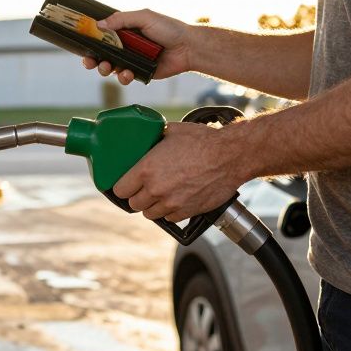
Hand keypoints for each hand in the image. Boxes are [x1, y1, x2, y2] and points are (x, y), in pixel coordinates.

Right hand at [81, 8, 195, 84]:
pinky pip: (125, 77)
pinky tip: (127, 73)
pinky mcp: (140, 73)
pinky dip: (123, 77)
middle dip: (93, 59)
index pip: (102, 36)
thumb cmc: (169, 29)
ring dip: (105, 69)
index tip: (83, 46)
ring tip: (108, 67)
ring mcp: (132, 60)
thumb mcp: (144, 17)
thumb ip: (121, 19)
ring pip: (111, 67)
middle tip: (91, 62)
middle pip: (102, 54)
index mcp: (125, 31)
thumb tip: (99, 24)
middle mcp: (126, 46)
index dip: (91, 41)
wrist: (188, 47)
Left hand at [111, 121, 245, 222]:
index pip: (120, 190)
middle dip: (137, 196)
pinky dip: (170, 211)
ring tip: (160, 194)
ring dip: (152, 205)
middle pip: (133, 204)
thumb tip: (146, 137)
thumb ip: (154, 139)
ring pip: (150, 214)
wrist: (231, 156)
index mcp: (146, 169)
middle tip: (144, 188)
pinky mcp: (187, 212)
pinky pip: (169, 218)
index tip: (126, 184)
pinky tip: (175, 199)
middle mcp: (156, 189)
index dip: (122, 187)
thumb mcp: (172, 131)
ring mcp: (171, 203)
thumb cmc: (203, 141)